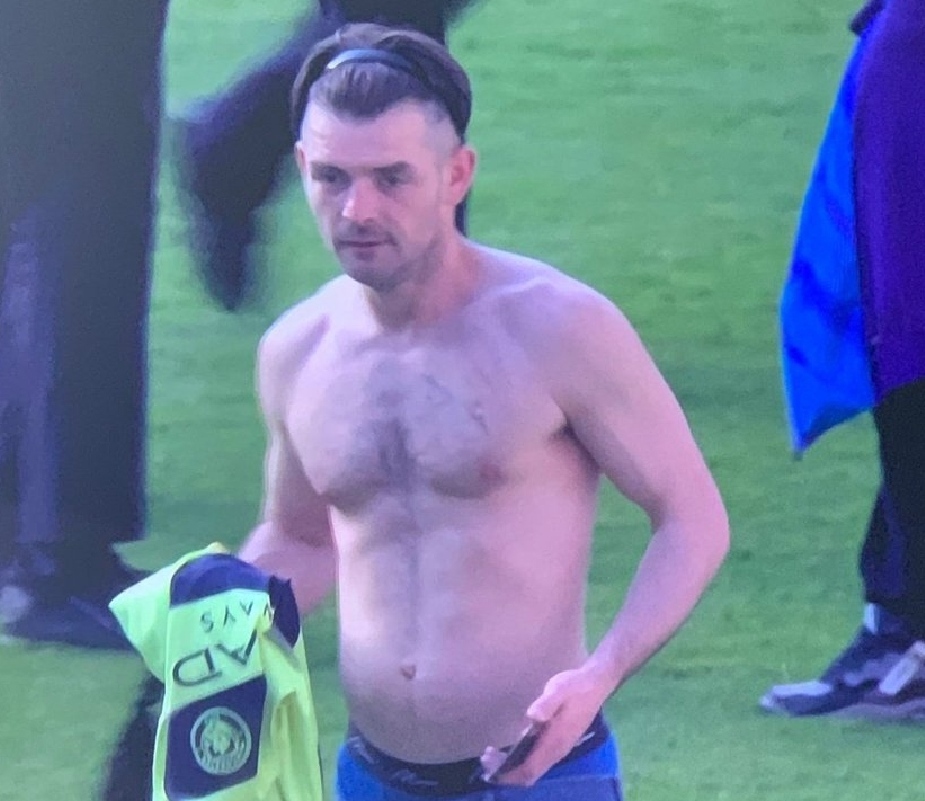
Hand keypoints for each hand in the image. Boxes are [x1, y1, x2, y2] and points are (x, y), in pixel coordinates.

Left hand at [480, 662, 612, 786]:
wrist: (595, 684)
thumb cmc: (575, 686)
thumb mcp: (559, 689)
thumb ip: (546, 703)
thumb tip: (532, 716)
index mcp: (555, 742)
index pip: (529, 769)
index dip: (508, 772)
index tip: (490, 764)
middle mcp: (556, 751)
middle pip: (528, 774)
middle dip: (505, 772)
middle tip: (485, 758)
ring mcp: (557, 748)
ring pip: (532, 769)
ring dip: (511, 767)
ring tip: (491, 755)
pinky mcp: (557, 742)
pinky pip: (535, 760)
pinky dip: (519, 760)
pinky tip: (509, 749)